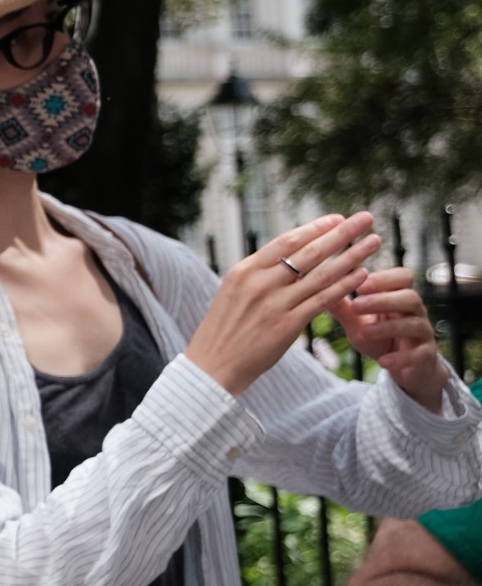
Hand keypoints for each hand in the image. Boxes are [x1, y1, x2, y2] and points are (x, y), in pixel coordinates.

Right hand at [185, 213, 382, 395]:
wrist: (210, 367)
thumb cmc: (222, 332)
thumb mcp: (233, 294)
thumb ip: (259, 276)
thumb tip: (288, 261)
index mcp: (244, 271)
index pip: (286, 241)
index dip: (315, 228)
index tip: (338, 218)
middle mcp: (259, 283)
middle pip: (309, 252)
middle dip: (341, 233)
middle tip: (365, 219)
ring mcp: (274, 304)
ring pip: (322, 274)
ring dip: (352, 256)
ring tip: (374, 242)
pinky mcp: (287, 326)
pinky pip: (322, 300)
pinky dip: (344, 286)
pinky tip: (362, 275)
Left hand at [334, 266, 453, 412]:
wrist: (405, 368)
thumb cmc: (380, 337)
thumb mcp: (358, 322)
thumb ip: (342, 307)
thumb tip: (316, 287)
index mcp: (400, 298)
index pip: (403, 277)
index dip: (384, 278)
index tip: (360, 283)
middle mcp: (416, 313)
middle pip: (410, 298)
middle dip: (383, 300)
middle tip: (356, 304)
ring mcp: (423, 334)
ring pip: (414, 324)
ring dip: (388, 327)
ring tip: (364, 331)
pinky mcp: (426, 357)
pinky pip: (419, 355)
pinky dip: (401, 358)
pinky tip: (383, 362)